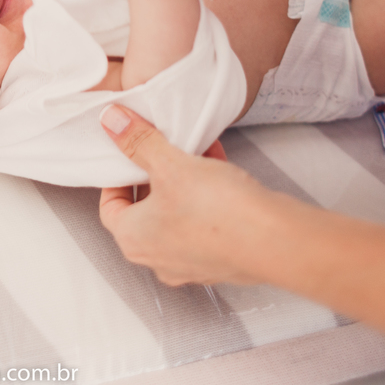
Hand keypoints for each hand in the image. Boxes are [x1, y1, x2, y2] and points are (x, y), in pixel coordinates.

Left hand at [98, 104, 271, 285]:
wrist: (275, 240)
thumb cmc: (218, 210)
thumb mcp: (170, 164)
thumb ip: (138, 141)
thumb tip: (112, 121)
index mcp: (134, 240)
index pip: (110, 207)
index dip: (117, 178)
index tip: (128, 157)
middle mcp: (157, 258)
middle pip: (144, 210)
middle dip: (154, 176)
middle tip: (162, 151)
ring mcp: (190, 263)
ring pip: (176, 214)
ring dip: (183, 183)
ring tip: (194, 153)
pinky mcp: (220, 260)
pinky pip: (204, 223)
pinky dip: (206, 196)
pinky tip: (219, 167)